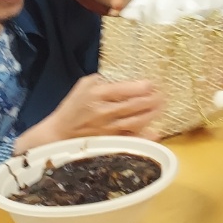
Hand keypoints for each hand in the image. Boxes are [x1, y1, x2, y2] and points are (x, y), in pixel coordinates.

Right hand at [26, 73, 164, 147]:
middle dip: (152, 99)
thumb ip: (104, 80)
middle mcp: (104, 112)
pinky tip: (156, 133)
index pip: (124, 90)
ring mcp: (108, 129)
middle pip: (134, 106)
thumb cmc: (73, 106)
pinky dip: (144, 137)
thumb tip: (126, 81)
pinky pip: (130, 139)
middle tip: (163, 94)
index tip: (152, 83)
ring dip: (152, 114)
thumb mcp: (85, 85)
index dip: (142, 87)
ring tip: (162, 106)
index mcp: (98, 95)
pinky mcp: (109, 142)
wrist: (59, 134)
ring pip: (135, 122)